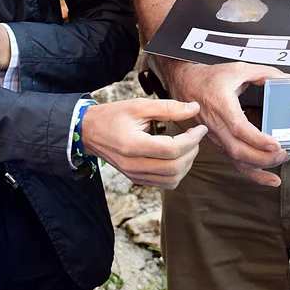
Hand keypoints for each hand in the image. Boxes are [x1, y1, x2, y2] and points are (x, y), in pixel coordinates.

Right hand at [82, 99, 209, 190]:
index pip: (171, 149)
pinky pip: (164, 184)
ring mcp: (134, 175)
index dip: (192, 139)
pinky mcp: (136, 179)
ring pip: (172, 180)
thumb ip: (168, 108)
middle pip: (175, 167)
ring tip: (188, 146)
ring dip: (187, 164)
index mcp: (133, 145)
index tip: (200, 128)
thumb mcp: (139, 105)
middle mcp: (133, 165)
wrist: (88, 132)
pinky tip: (177, 157)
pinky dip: (177, 173)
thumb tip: (194, 109)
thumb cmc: (112, 116)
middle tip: (195, 136)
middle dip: (192, 151)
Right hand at [162, 60, 289, 185]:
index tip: (276, 144)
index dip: (258, 139)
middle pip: (239, 150)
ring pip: (237, 160)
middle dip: (264, 157)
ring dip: (260, 166)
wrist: (185, 85)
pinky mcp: (220, 143)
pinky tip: (268, 178)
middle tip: (285, 154)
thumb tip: (287, 78)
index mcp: (221, 105)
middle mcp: (217, 125)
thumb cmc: (209, 78)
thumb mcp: (238, 69)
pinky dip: (253, 173)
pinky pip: (235, 162)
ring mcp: (217, 137)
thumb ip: (264, 72)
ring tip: (281, 162)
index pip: (239, 128)